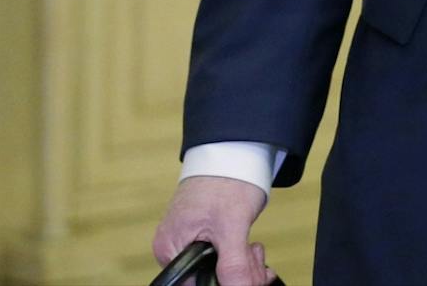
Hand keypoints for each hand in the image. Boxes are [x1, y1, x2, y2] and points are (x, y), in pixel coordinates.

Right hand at [154, 176, 273, 285]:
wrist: (235, 153)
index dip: (223, 283)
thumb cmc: (226, 180)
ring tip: (255, 248)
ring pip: (219, 270)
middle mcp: (175, 248)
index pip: (194, 283)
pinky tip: (252, 249)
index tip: (247, 278)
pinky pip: (222, 259)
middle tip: (256, 258)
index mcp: (170, 248)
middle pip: (207, 279)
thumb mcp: (232, 225)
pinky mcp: (205, 238)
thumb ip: (233, 262)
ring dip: (243, 266)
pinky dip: (240, 258)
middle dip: (238, 275)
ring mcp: (190, 243)